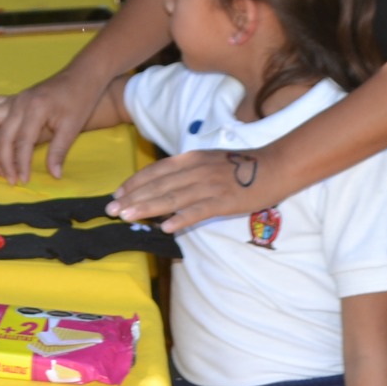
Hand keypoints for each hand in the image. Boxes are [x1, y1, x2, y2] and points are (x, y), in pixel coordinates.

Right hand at [0, 65, 107, 181]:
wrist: (80, 77)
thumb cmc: (79, 100)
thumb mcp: (72, 127)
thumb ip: (59, 151)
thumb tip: (54, 175)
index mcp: (36, 108)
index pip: (22, 142)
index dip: (21, 164)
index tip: (23, 180)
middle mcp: (19, 102)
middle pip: (1, 135)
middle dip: (3, 161)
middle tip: (10, 179)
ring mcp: (13, 99)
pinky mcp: (12, 100)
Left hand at [109, 146, 264, 233]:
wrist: (274, 166)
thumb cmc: (241, 165)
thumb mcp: (209, 160)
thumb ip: (187, 171)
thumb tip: (164, 185)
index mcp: (191, 158)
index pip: (156, 171)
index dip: (134, 183)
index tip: (117, 194)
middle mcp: (196, 170)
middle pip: (158, 185)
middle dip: (132, 198)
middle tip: (112, 210)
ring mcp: (209, 186)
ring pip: (172, 198)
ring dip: (147, 208)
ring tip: (127, 217)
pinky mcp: (223, 201)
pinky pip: (198, 211)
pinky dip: (181, 219)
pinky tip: (165, 227)